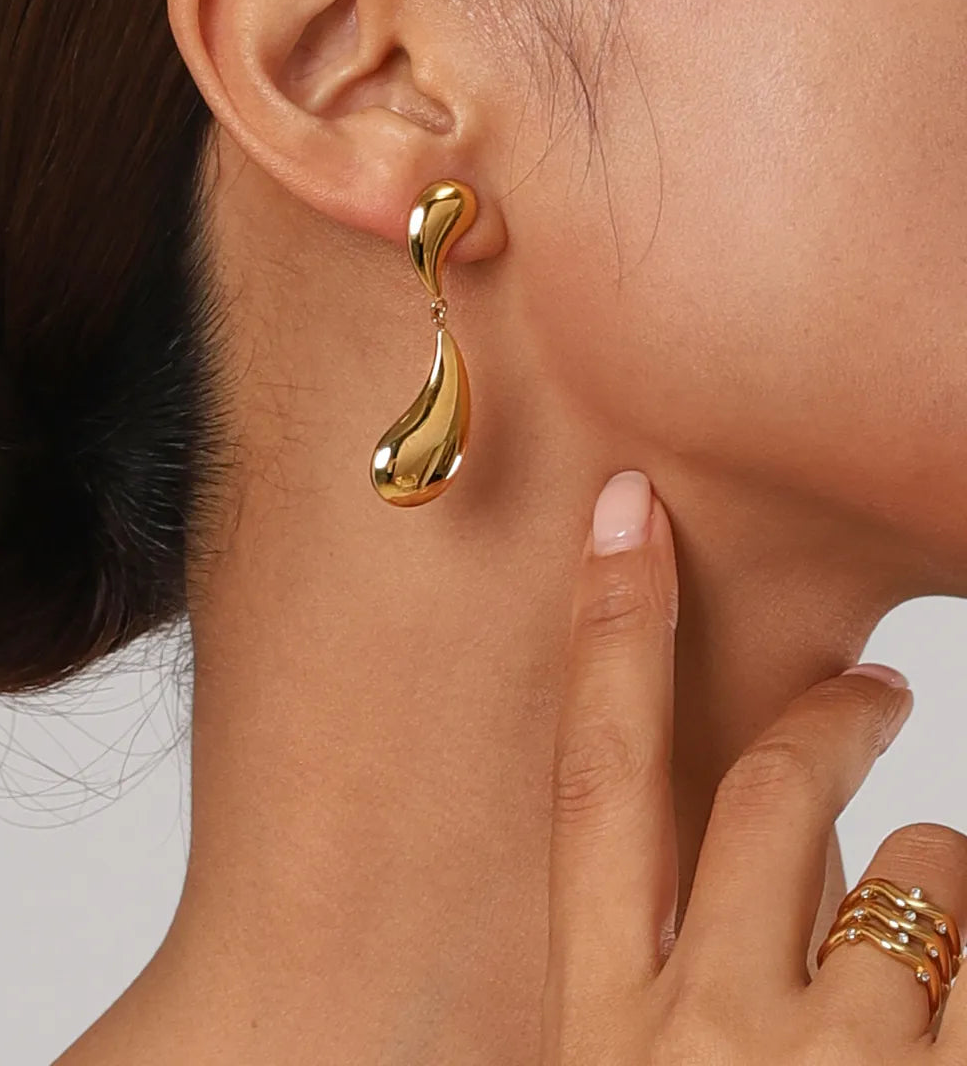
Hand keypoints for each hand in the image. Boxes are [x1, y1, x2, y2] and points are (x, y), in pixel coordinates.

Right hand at [541, 470, 966, 1062]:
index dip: (608, 632)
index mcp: (602, 1023)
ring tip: (940, 955)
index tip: (623, 515)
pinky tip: (959, 1008)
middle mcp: (708, 1037)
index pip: (597, 781)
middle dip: (834, 719)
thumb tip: (794, 838)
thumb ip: (690, 955)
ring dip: (941, 883)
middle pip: (772, 792)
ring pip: (926, 873)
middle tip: (876, 694)